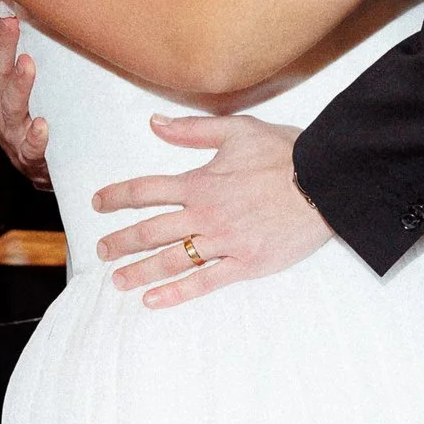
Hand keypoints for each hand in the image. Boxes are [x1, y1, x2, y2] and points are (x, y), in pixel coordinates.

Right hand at [0, 0, 50, 189]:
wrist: (36, 166)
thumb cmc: (22, 113)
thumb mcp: (3, 78)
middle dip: (2, 46)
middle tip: (11, 21)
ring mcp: (12, 129)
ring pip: (12, 106)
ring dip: (19, 85)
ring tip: (27, 64)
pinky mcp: (29, 154)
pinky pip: (31, 146)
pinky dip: (36, 136)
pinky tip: (42, 125)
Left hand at [90, 115, 334, 307]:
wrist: (324, 183)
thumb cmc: (285, 153)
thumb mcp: (237, 130)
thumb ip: (191, 129)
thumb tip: (154, 123)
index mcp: (200, 183)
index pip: (146, 190)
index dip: (117, 196)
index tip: (98, 203)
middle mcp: (205, 215)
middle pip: (150, 231)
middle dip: (121, 242)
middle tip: (100, 251)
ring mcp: (224, 242)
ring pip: (171, 260)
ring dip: (140, 271)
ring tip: (118, 281)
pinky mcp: (245, 264)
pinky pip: (204, 282)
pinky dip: (176, 293)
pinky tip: (153, 300)